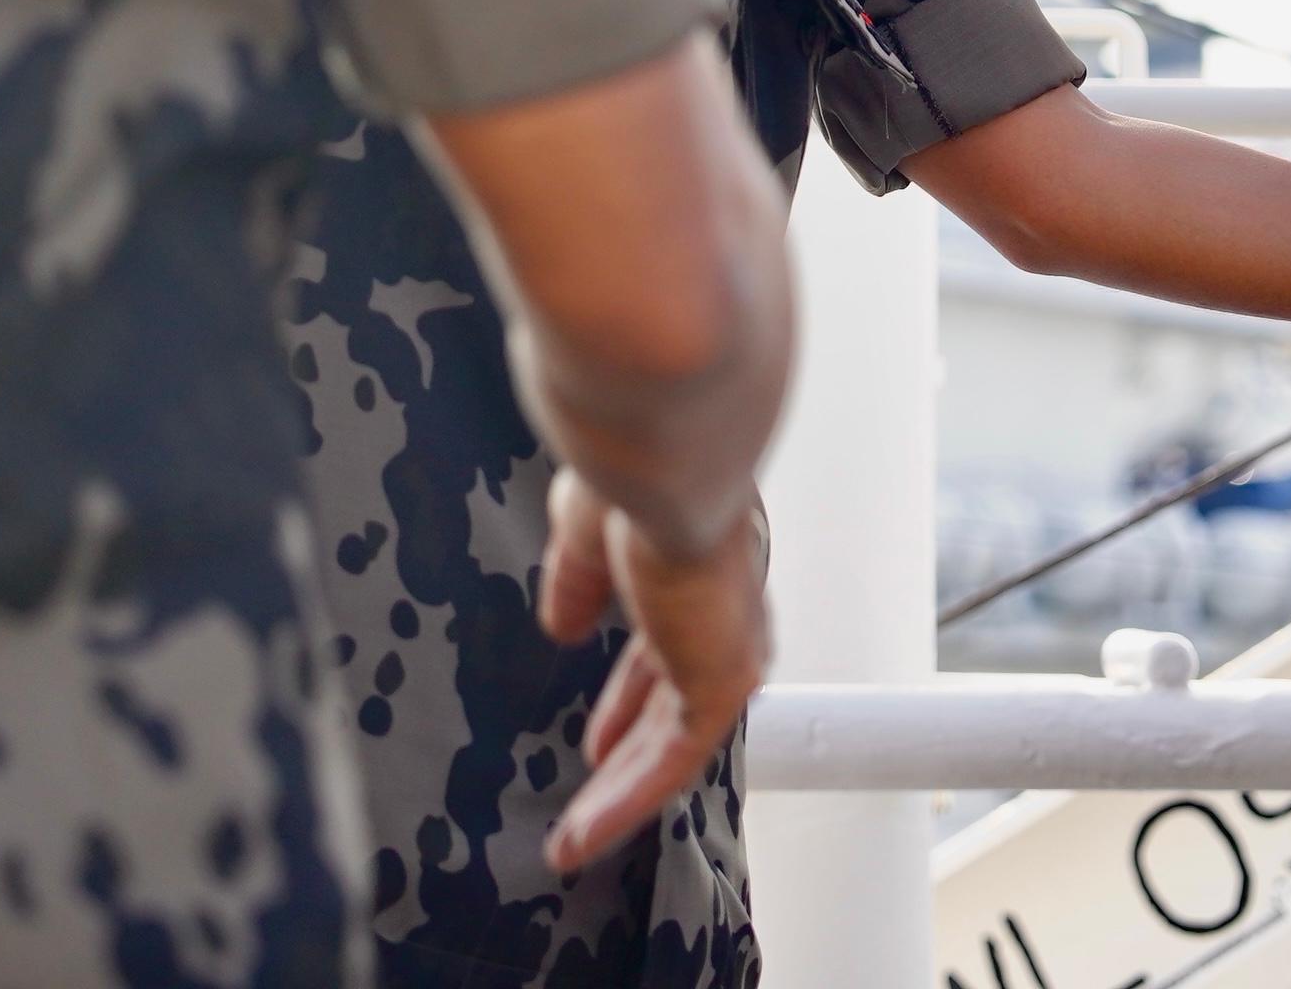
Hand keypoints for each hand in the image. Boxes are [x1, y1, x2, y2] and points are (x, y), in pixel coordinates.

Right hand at [534, 470, 773, 874]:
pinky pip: (675, 759)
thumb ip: (580, 579)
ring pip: (677, 739)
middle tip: (595, 777)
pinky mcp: (723, 676)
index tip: (601, 727)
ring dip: (622, 791)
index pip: (666, 635)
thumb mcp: (585, 527)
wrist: (662, 452)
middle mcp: (721, 599)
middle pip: (677, 691)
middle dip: (632, 739)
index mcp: (694, 552)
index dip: (631, 688)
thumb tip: (565, 626)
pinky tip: (580, 835)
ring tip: (574, 837)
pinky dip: (624, 802)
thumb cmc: (630, 460)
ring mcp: (726, 640)